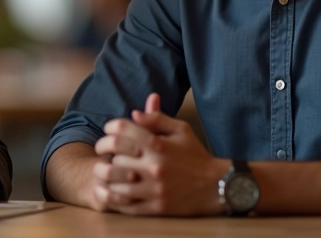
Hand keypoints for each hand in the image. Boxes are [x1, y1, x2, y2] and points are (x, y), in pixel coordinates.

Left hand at [96, 93, 226, 215]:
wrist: (215, 185)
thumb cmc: (195, 154)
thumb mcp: (181, 130)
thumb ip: (156, 118)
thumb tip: (134, 114)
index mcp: (158, 145)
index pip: (122, 130)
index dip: (110, 127)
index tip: (109, 131)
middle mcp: (154, 167)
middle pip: (115, 156)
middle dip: (106, 151)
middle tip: (105, 152)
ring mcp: (154, 189)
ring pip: (116, 182)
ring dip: (108, 175)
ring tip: (108, 171)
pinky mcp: (155, 207)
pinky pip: (125, 204)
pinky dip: (114, 197)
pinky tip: (112, 190)